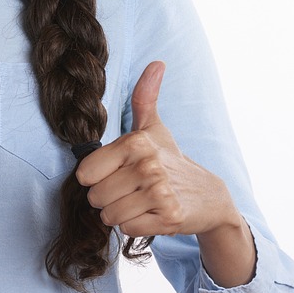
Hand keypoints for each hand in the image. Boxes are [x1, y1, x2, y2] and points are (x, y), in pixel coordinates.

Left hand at [76, 61, 239, 238]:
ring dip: (120, 214)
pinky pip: (127, 229)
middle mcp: (148, 166)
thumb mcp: (154, 128)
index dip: (95, 178)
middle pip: (96, 197)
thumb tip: (157, 63)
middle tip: (128, 190)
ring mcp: (159, 193)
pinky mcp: (168, 218)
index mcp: (136, 143)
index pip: (85, 173)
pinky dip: (135, 226)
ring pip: (110, 215)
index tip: (113, 173)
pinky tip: (150, 214)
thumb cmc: (170, 159)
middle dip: (107, 199)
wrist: (207, 196)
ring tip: (138, 202)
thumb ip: (145, 97)